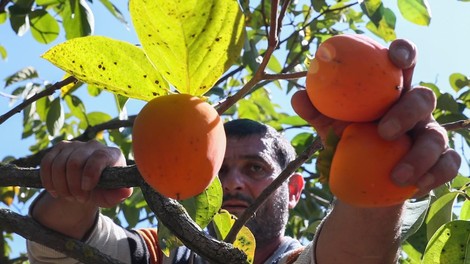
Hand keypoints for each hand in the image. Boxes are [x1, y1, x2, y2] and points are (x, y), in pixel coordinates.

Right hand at [40, 140, 132, 206]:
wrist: (89, 185)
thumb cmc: (104, 189)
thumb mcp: (113, 195)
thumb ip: (120, 194)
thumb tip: (125, 192)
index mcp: (111, 154)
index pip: (99, 157)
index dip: (90, 173)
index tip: (87, 189)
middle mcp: (94, 145)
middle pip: (75, 162)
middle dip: (73, 186)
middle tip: (79, 199)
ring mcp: (75, 144)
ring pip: (58, 164)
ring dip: (61, 186)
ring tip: (69, 196)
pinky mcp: (59, 148)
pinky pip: (46, 163)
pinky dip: (48, 181)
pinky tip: (56, 191)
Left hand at [291, 38, 460, 196]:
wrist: (361, 183)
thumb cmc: (347, 143)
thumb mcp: (329, 127)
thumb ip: (317, 111)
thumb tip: (299, 95)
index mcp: (389, 93)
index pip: (403, 64)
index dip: (404, 53)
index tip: (395, 57)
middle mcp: (414, 109)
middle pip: (423, 97)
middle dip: (407, 111)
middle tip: (384, 132)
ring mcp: (429, 134)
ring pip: (437, 136)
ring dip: (420, 156)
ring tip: (397, 176)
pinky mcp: (439, 160)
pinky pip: (448, 164)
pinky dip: (436, 175)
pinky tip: (416, 187)